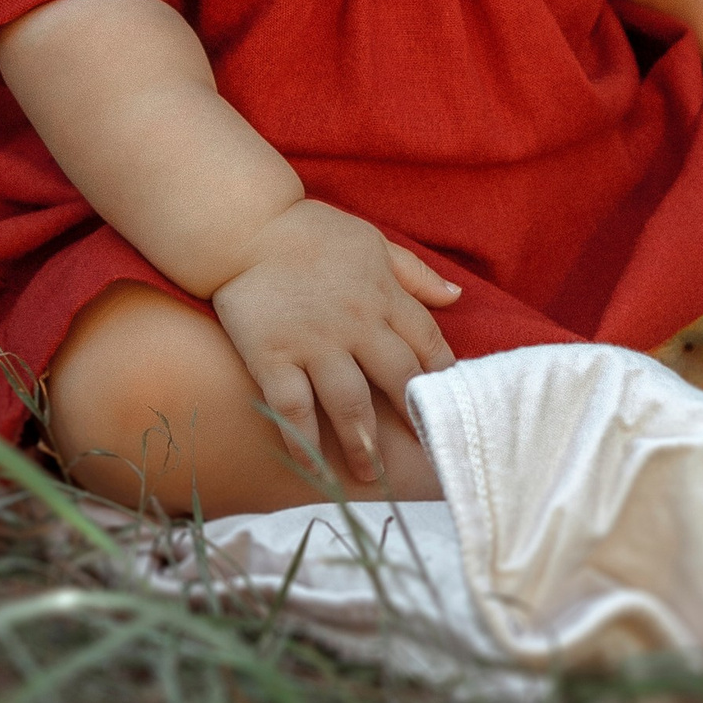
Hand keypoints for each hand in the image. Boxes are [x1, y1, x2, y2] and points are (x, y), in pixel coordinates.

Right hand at [210, 199, 459, 482]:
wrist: (246, 226)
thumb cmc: (311, 234)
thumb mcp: (373, 242)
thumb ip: (415, 274)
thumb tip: (457, 297)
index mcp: (384, 295)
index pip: (428, 344)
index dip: (442, 380)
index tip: (448, 407)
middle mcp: (356, 323)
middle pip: (397, 380)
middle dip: (414, 420)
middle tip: (424, 455)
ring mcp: (314, 343)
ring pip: (350, 403)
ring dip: (364, 444)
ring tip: (370, 475)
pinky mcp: (272, 356)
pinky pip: (293, 408)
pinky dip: (302, 441)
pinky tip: (311, 466)